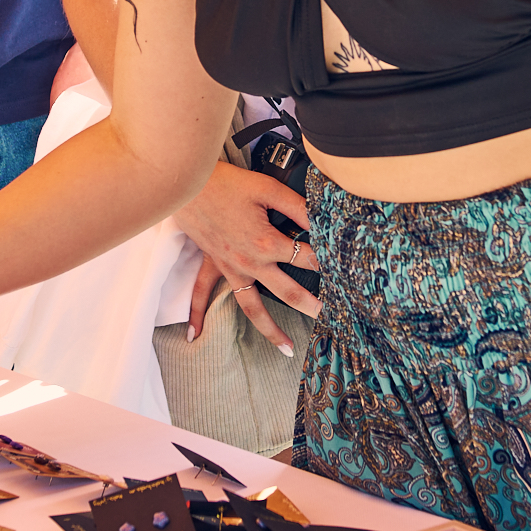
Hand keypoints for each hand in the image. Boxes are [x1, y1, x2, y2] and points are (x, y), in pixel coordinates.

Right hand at [177, 164, 315, 354]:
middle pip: (288, 292)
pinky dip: (198, 316)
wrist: (187, 183)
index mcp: (265, 244)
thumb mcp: (267, 189)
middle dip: (312, 305)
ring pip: (252, 308)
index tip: (342, 267)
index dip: (326, 260)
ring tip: (287, 348)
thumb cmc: (227, 183)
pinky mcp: (213, 264)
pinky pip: (202, 295)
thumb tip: (320, 220)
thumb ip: (296, 207)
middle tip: (332, 318)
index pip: (305, 257)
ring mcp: (230, 268)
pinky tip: (195, 336)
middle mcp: (250, 263)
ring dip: (271, 330)